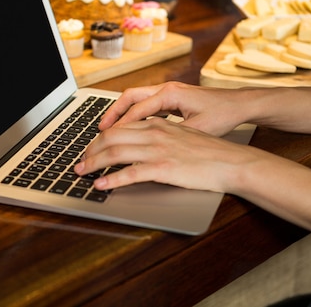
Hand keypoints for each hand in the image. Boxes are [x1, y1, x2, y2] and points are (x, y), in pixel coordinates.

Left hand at [75, 116, 265, 191]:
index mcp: (157, 125)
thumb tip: (142, 143)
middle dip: (90, 150)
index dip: (99, 138)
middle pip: (111, 137)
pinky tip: (101, 184)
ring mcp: (158, 150)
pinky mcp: (163, 167)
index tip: (90, 148)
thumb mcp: (182, 135)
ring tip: (81, 173)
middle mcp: (154, 133)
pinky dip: (112, 179)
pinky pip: (130, 173)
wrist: (231, 162)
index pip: (119, 127)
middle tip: (79, 162)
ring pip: (115, 153)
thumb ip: (161, 135)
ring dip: (93, 163)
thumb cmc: (210, 152)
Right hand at [99, 81, 246, 137]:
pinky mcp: (173, 98)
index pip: (137, 109)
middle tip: (99, 130)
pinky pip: (146, 104)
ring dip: (122, 113)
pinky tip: (130, 128)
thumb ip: (172, 136)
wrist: (240, 104)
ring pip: (136, 99)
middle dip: (113, 113)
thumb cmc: (223, 115)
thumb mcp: (197, 129)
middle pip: (130, 97)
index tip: (107, 138)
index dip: (120, 125)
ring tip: (108, 129)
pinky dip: (134, 115)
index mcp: (170, 94)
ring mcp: (169, 92)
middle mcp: (166, 89)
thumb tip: (151, 148)